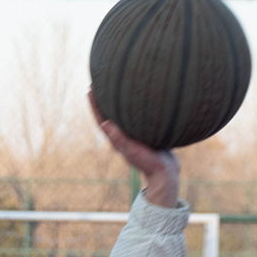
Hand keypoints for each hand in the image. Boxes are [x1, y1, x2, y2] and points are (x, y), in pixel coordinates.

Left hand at [89, 90, 179, 207]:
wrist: (166, 173)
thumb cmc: (149, 163)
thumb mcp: (133, 151)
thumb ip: (119, 139)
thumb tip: (104, 123)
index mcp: (117, 139)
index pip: (102, 119)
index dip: (95, 105)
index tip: (90, 89)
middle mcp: (123, 136)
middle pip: (110, 115)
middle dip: (104, 100)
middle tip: (100, 82)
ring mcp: (134, 136)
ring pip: (123, 116)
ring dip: (118, 102)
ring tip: (118, 86)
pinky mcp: (145, 135)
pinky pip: (137, 118)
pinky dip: (134, 108)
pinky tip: (141, 98)